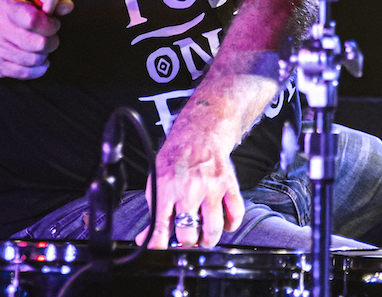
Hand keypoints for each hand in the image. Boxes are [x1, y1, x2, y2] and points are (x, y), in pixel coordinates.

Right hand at [0, 0, 70, 78]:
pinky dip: (38, 68)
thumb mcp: (30, 0)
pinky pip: (26, 73)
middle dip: (52, 41)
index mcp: (6, 7)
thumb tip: (67, 7)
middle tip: (51, 37)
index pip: (32, 20)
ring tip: (42, 46)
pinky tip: (39, 59)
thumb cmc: (15, 13)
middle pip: (37, 43)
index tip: (55, 23)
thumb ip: (51, 0)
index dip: (50, 24)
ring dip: (45, 54)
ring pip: (34, 60)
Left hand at [137, 124, 245, 248]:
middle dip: (186, 241)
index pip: (161, 226)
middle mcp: (190, 190)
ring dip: (208, 239)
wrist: (200, 134)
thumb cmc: (177, 158)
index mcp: (167, 189)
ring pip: (213, 228)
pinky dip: (231, 225)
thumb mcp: (157, 181)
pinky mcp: (229, 184)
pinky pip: (236, 213)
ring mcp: (212, 188)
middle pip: (189, 232)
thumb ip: (154, 211)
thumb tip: (146, 238)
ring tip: (204, 238)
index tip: (162, 248)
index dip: (160, 244)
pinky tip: (224, 224)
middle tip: (186, 238)